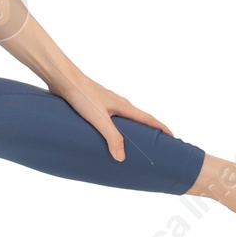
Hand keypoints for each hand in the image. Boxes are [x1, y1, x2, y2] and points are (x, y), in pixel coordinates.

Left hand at [48, 72, 175, 162]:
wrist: (63, 78)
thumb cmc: (82, 94)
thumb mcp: (99, 119)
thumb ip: (112, 137)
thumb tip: (122, 158)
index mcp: (123, 106)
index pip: (148, 119)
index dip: (161, 128)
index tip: (173, 137)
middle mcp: (117, 103)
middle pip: (138, 118)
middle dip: (148, 131)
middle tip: (154, 145)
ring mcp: (105, 103)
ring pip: (123, 119)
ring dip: (130, 130)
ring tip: (131, 145)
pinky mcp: (93, 104)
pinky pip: (109, 118)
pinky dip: (114, 128)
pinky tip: (104, 136)